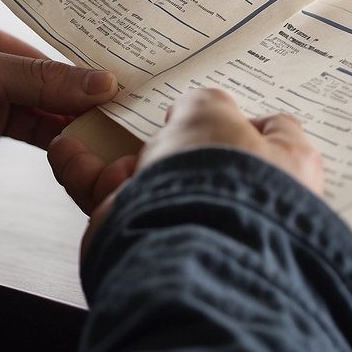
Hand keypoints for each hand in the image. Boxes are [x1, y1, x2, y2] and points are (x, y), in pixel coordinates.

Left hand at [0, 14, 118, 195]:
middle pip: (45, 80)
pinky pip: (29, 135)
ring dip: (72, 120)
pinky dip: (54, 140)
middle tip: (126, 108)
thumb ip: (39, 78)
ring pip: (41, 109)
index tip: (119, 82)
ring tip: (111, 129)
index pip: (41, 51)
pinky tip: (80, 144)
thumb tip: (100, 79)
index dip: (80, 69)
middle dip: (82, 96)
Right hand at [56, 89, 323, 256]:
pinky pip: (117, 201)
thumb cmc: (222, 181)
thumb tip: (192, 111)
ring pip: (152, 178)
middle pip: (202, 157)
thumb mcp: (213, 113)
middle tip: (151, 119)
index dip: (245, 115)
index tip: (218, 104)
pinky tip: (66, 151)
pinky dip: (87, 175)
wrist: (189, 248)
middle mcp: (245, 200)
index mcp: (285, 168)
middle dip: (170, 139)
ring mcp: (198, 221)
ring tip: (88, 129)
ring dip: (120, 155)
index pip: (275, 132)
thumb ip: (204, 103)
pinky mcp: (153, 238)